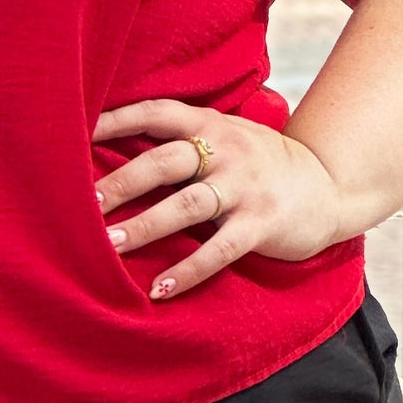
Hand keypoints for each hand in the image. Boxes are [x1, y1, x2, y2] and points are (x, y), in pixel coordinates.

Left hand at [91, 100, 343, 301]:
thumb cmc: (259, 163)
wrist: (330, 185)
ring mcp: (245, 187)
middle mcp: (225, 150)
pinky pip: (219, 249)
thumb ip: (182, 139)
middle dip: (119, 184)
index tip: (72, 132)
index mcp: (210, 123)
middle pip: (162, 162)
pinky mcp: (261, 224)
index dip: (114, 120)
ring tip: (107, 246)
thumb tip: (113, 148)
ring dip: (144, 227)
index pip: (154, 113)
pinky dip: (188, 270)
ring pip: (185, 206)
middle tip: (80, 205)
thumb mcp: (225, 137)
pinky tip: (159, 289)